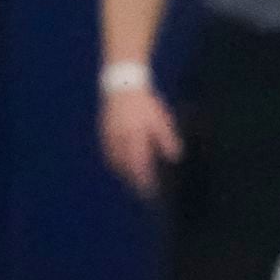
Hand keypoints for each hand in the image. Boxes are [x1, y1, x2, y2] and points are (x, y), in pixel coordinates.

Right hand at [100, 85, 182, 201]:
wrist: (123, 86)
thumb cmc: (146, 103)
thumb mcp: (160, 119)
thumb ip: (167, 138)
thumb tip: (176, 156)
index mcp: (135, 137)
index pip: (139, 167)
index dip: (144, 182)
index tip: (151, 193)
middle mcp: (119, 140)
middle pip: (125, 169)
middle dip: (134, 182)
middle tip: (143, 192)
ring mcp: (109, 138)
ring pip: (115, 164)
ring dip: (123, 175)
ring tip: (133, 183)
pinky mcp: (103, 134)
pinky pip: (108, 155)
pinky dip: (115, 165)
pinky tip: (121, 168)